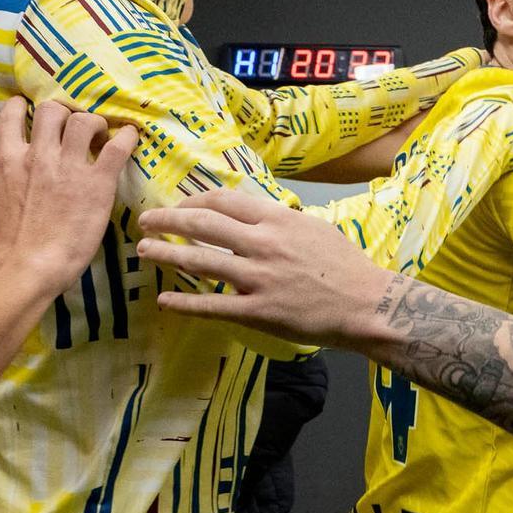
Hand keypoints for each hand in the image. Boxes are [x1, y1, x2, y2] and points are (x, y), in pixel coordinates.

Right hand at [0, 96, 137, 284]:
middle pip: (53, 110)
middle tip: (75, 128)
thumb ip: (6, 183)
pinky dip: (127, 137)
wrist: (28, 265)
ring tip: (101, 136)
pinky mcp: (98, 183)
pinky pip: (118, 147)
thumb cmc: (8, 246)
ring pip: (84, 120)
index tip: (31, 110)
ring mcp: (69, 167)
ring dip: (95, 124)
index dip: (23, 107)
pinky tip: (132, 137)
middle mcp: (39, 155)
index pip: (11, 115)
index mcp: (9, 160)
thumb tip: (10, 182)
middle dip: (66, 114)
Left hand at [136, 190, 392, 346]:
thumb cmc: (347, 267)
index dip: (194, 200)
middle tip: (145, 221)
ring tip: (144, 252)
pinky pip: (213, 306)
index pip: (224, 201)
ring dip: (166, 254)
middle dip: (167, 220)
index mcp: (277, 220)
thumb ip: (281, 222)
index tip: (180, 205)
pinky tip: (165, 302)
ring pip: (200, 261)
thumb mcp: (315, 228)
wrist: (368, 305)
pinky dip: (184, 303)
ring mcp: (258, 279)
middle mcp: (263, 245)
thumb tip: (255, 216)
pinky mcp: (259, 312)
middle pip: (203, 224)